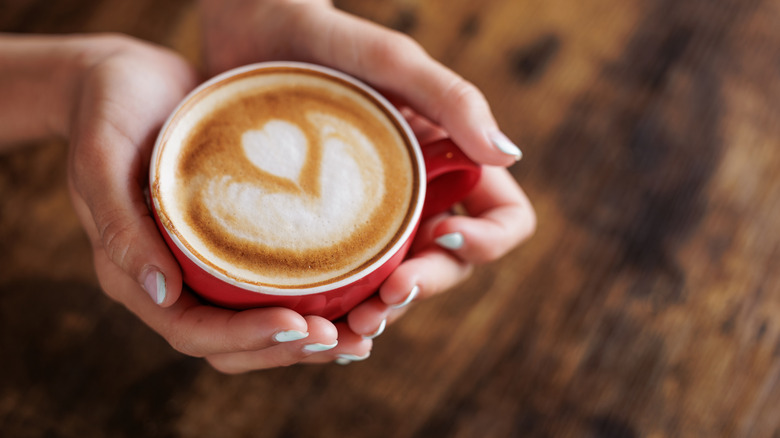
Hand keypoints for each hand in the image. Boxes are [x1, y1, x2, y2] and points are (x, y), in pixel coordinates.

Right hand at [66, 34, 358, 372]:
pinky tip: (355, 292)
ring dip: (306, 337)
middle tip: (343, 339)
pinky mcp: (234, 240)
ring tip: (361, 334)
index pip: (192, 332)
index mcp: (137, 275)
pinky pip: (272, 282)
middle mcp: (174, 279)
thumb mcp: (100, 158)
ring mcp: (206, 263)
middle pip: (232, 342)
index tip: (298, 325)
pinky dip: (311, 297)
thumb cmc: (106, 111)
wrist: (126, 78)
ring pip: (258, 320)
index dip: (245, 339)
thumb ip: (120, 226)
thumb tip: (163, 293)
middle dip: (286, 348)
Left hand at [199, 0, 535, 361]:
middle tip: (381, 306)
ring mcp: (372, 216)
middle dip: (423, 290)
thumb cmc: (329, 38)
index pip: (503, 219)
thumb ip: (454, 100)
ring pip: (396, 282)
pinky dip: (341, 306)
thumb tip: (510, 154)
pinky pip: (345, 278)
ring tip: (351, 329)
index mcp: (450, 163)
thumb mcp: (393, 62)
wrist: (253, 29)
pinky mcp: (326, 227)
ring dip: (384, 313)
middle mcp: (419, 196)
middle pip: (448, 265)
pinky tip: (318, 320)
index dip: (488, 242)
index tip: (442, 238)